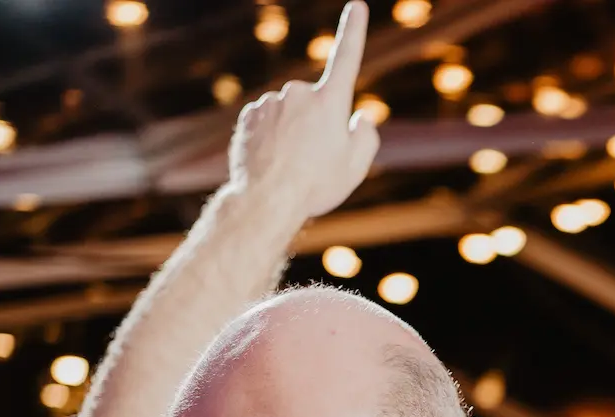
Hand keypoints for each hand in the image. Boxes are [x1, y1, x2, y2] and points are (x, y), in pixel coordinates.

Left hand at [227, 1, 379, 224]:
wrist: (266, 199)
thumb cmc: (317, 185)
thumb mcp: (356, 166)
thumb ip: (366, 136)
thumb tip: (359, 117)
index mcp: (330, 102)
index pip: (347, 58)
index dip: (353, 31)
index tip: (355, 5)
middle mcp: (298, 93)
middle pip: (316, 103)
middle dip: (318, 123)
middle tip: (316, 159)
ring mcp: (270, 102)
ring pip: (289, 114)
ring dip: (293, 132)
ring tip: (291, 165)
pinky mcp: (248, 114)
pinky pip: (267, 122)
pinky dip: (272, 137)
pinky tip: (272, 161)